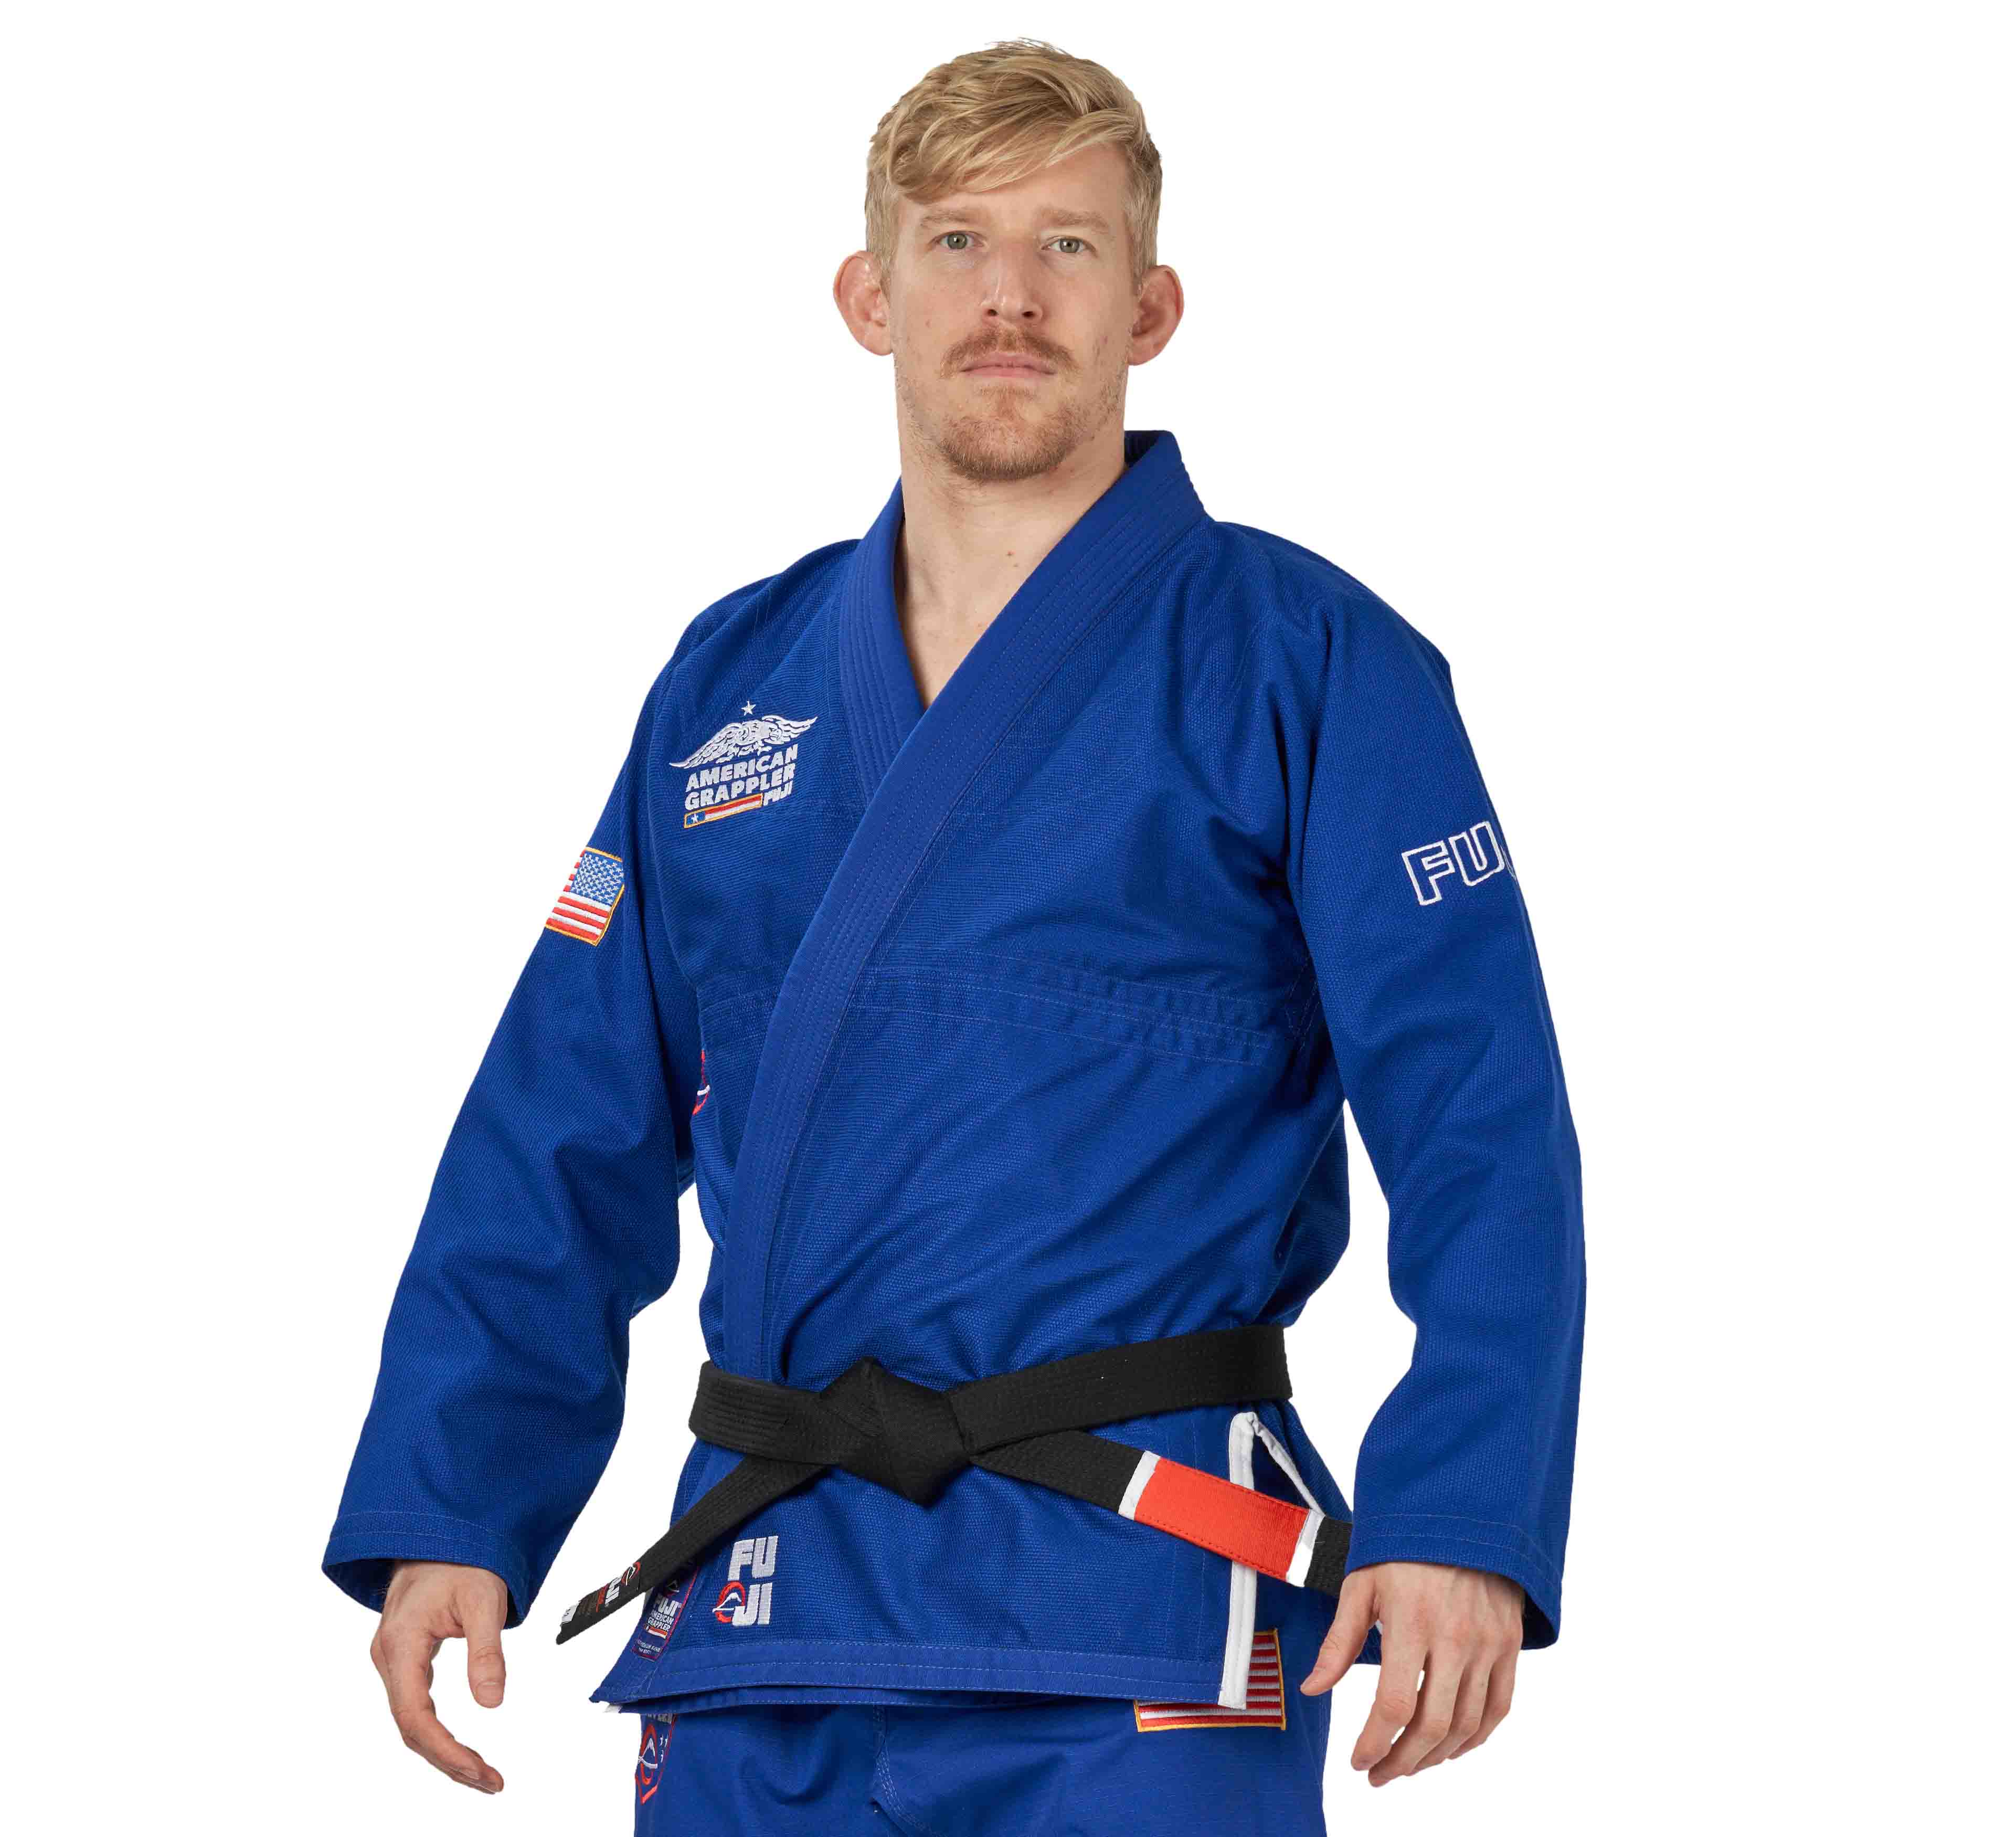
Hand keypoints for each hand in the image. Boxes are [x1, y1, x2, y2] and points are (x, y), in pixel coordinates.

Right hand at [369, 1559, 510, 1793]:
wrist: (439, 1532)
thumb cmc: (460, 1558)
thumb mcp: (484, 1600)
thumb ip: (486, 1651)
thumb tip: (492, 1703)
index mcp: (401, 1643)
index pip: (415, 1717)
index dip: (446, 1750)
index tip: (479, 1770)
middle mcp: (389, 1656)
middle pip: (411, 1728)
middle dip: (449, 1760)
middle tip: (490, 1781)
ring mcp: (393, 1659)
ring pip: (411, 1721)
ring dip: (443, 1751)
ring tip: (481, 1774)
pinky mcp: (403, 1659)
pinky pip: (415, 1707)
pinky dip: (437, 1732)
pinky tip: (459, 1748)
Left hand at [1298, 1560, 1523, 1785]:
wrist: (1464, 1513)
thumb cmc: (1404, 1548)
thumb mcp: (1362, 1585)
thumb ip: (1339, 1642)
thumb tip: (1312, 1688)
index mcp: (1412, 1622)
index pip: (1395, 1705)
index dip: (1374, 1743)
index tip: (1358, 1761)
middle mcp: (1455, 1638)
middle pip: (1432, 1726)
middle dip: (1401, 1761)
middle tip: (1379, 1774)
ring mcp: (1488, 1644)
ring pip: (1467, 1725)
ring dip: (1435, 1757)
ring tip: (1408, 1765)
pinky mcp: (1509, 1645)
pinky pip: (1499, 1708)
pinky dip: (1476, 1738)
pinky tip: (1451, 1749)